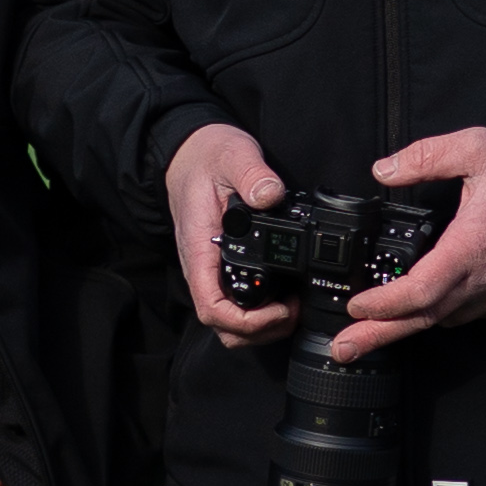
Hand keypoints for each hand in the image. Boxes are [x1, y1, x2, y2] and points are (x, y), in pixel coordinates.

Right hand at [165, 123, 293, 342]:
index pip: (211, 306)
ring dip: (263, 327)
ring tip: (292, 306)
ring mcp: (211, 271)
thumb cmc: (207, 158)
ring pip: (229, 323)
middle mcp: (202, 267)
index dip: (246, 322)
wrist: (190, 154)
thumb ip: (251, 174)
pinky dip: (261, 313)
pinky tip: (285, 295)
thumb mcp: (232, 155)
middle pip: (223, 326)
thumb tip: (269, 194)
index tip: (280, 310)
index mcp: (200, 248)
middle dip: (261, 331)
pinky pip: (235, 306)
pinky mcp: (222, 269)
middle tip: (294, 310)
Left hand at [332, 127, 485, 349]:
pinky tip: (422, 311)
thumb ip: (426, 157)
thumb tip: (382, 170)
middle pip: (425, 319)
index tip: (356, 307)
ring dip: (409, 326)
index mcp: (472, 246)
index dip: (386, 304)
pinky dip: (442, 315)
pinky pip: (470, 314)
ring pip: (447, 320)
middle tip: (343, 350)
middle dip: (380, 336)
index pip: (422, 291)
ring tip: (371, 333)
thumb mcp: (477, 148)